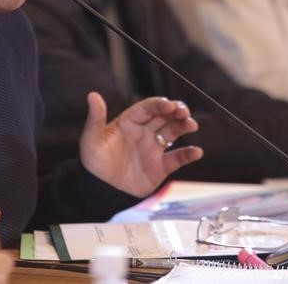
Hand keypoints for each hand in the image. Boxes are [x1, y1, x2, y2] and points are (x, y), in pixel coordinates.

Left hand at [79, 92, 201, 197]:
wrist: (100, 191)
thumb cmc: (93, 163)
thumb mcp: (91, 139)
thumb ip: (95, 118)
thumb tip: (92, 95)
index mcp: (129, 122)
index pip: (148, 108)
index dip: (159, 104)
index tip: (169, 105)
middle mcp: (144, 132)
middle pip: (164, 116)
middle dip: (176, 111)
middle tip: (184, 112)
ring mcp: (153, 148)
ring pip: (173, 132)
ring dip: (184, 126)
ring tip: (192, 125)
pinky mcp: (160, 166)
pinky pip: (177, 158)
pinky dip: (188, 154)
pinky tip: (196, 152)